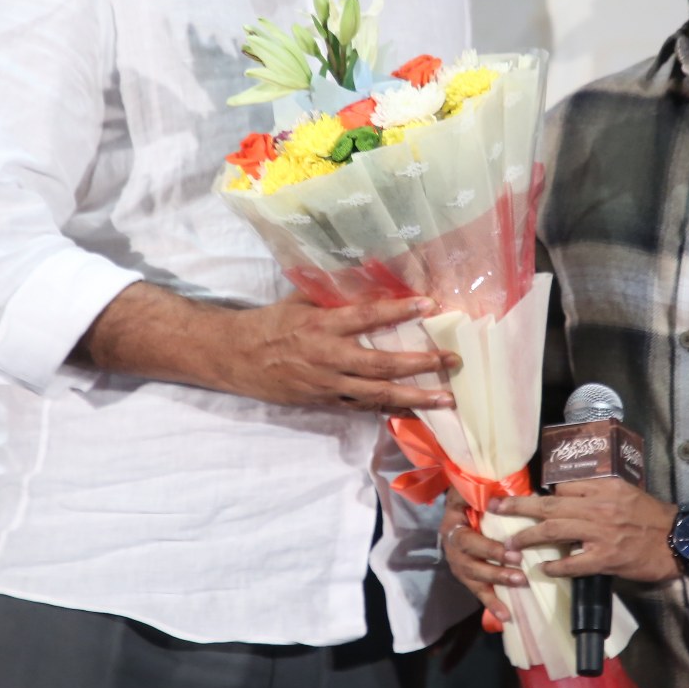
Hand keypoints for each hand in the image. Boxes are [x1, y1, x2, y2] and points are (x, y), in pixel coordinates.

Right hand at [222, 293, 456, 411]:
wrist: (237, 357)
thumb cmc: (271, 323)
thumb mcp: (299, 300)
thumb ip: (333, 292)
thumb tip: (368, 277)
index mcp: (322, 325)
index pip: (367, 317)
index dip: (399, 311)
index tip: (429, 305)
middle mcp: (328, 357)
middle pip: (381, 364)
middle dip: (420, 362)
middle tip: (451, 360)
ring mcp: (328, 384)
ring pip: (377, 394)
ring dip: (414, 397)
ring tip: (446, 399)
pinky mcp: (325, 401)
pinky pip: (363, 407)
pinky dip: (390, 409)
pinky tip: (415, 410)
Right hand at [442, 498, 523, 623]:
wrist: (454, 511)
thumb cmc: (466, 500)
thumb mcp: (464, 491)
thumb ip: (472, 491)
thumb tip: (491, 493)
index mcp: (452, 527)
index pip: (468, 540)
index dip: (489, 547)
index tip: (512, 550)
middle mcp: (452, 549)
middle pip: (471, 564)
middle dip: (496, 569)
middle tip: (520, 572)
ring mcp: (459, 566)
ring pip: (475, 580)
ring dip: (496, 586)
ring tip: (518, 587)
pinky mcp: (467, 578)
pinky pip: (478, 593)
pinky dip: (492, 605)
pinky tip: (506, 617)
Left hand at [494, 480, 681, 584]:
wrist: (679, 539)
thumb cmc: (653, 516)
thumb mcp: (626, 492)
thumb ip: (598, 492)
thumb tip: (567, 494)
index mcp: (604, 488)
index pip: (563, 486)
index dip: (543, 494)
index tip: (525, 499)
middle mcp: (599, 507)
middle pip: (549, 504)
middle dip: (518, 506)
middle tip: (496, 507)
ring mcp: (602, 533)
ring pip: (554, 530)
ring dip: (528, 536)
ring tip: (511, 543)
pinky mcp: (607, 559)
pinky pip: (573, 563)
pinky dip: (555, 566)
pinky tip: (543, 568)